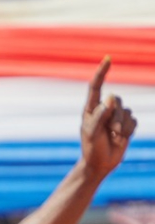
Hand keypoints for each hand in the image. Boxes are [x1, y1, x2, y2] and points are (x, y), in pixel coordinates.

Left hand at [80, 58, 136, 178]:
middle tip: (110, 131)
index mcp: (91, 109)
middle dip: (116, 117)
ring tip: (113, 137)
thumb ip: (100, 116)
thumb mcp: (92, 133)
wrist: (100, 164)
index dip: (102, 72)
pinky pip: (133, 121)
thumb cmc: (91, 149)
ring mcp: (116, 116)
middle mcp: (104, 109)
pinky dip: (128, 131)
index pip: (96, 87)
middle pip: (117, 101)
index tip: (108, 59)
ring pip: (127, 112)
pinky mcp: (126, 123)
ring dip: (122, 126)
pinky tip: (120, 139)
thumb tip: (110, 98)